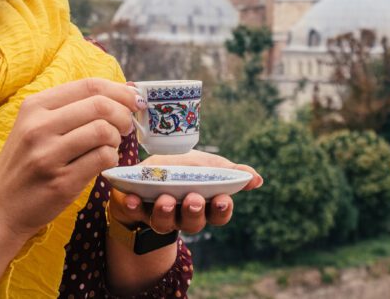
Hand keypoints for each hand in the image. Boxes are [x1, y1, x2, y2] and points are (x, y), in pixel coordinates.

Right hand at [0, 78, 143, 238]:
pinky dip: (112, 158)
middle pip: (100, 105)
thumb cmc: (24, 164)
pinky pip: (102, 158)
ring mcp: (48, 155)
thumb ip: (70, 108)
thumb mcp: (34, 127)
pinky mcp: (61, 182)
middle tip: (126, 126)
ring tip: (111, 145)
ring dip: (117, 138)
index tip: (134, 100)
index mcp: (34, 106)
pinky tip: (104, 161)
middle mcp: (38, 127)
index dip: (119, 90)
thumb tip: (122, 91)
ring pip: (104, 131)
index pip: (88, 85)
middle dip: (123, 114)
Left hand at [108, 151, 262, 234]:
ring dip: (166, 212)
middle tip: (193, 199)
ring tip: (165, 199)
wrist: (148, 173)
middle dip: (194, 212)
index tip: (222, 199)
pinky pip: (134, 214)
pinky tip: (132, 198)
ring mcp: (160, 215)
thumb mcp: (207, 165)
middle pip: (194, 223)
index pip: (219, 215)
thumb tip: (257, 179)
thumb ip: (231, 172)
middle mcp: (183, 215)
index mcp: (205, 204)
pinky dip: (134, 207)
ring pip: (165, 223)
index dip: (221, 210)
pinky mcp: (136, 211)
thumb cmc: (183, 169)